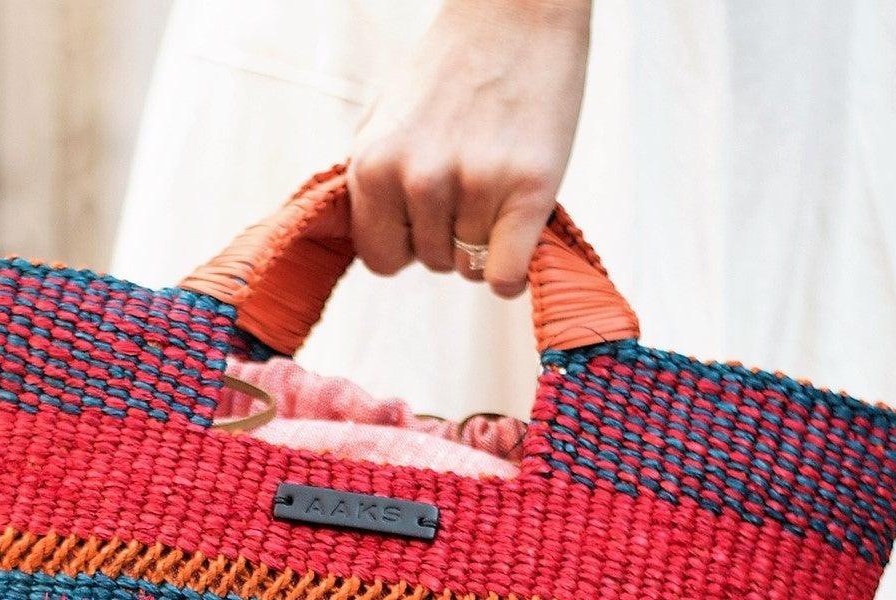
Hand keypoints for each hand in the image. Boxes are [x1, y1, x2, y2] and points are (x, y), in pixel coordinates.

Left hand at [347, 0, 590, 298]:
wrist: (517, 11)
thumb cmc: (452, 67)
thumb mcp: (387, 118)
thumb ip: (370, 179)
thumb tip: (366, 240)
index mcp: (373, 164)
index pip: (379, 260)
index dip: (405, 244)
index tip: (425, 216)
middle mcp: (419, 179)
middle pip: (431, 263)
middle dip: (449, 235)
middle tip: (471, 180)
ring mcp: (475, 185)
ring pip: (471, 267)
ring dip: (486, 240)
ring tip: (496, 181)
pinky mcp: (529, 191)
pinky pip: (505, 277)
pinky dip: (513, 272)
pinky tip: (520, 237)